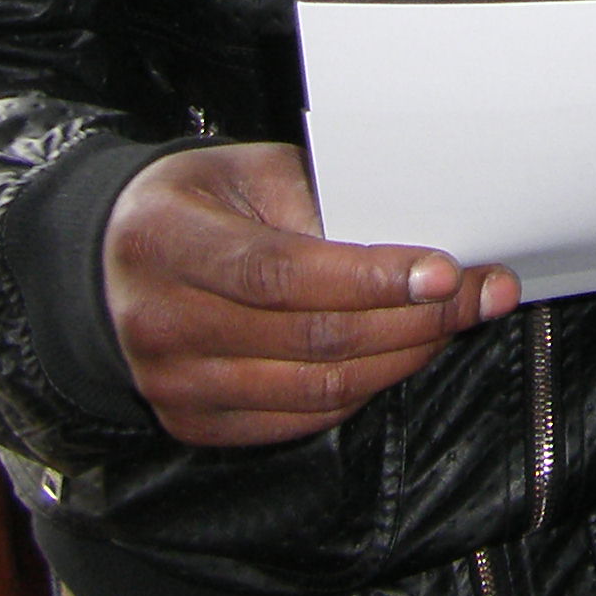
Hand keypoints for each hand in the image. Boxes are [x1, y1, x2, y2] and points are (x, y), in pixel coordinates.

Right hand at [102, 142, 517, 445]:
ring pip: (315, 389)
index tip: (444, 270)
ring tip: (453, 323)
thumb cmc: (198, 202)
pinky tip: (400, 354)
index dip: (369, 277)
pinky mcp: (193, 424)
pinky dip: (363, 391)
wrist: (115, 259)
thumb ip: (320, 203)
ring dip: (402, 358)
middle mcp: (161, 322)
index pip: (282, 273)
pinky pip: (299, 419)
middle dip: (413, 319)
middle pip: (310, 339)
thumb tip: (418, 249)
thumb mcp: (248, 171)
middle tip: (479, 293)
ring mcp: (174, 385)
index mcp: (167, 242)